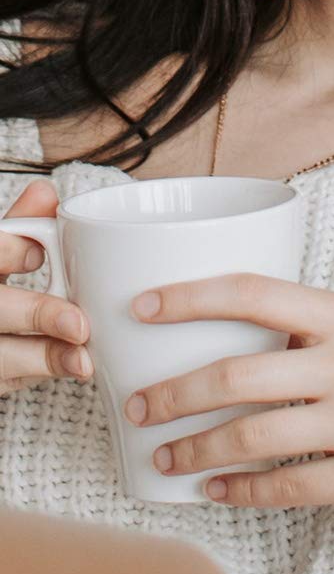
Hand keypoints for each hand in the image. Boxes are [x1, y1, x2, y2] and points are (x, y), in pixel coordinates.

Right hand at [0, 180, 92, 395]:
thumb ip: (17, 229)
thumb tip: (45, 191)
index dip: (2, 252)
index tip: (36, 254)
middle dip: (35, 314)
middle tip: (80, 323)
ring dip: (43, 357)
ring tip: (85, 359)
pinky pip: (5, 382)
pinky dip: (43, 374)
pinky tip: (78, 370)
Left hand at [122, 273, 333, 507]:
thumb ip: (324, 336)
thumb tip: (250, 347)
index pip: (253, 293)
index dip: (188, 297)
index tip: (140, 308)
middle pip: (234, 375)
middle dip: (171, 394)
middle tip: (137, 406)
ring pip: (248, 437)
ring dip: (193, 450)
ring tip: (164, 456)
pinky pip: (285, 487)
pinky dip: (240, 492)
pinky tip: (217, 492)